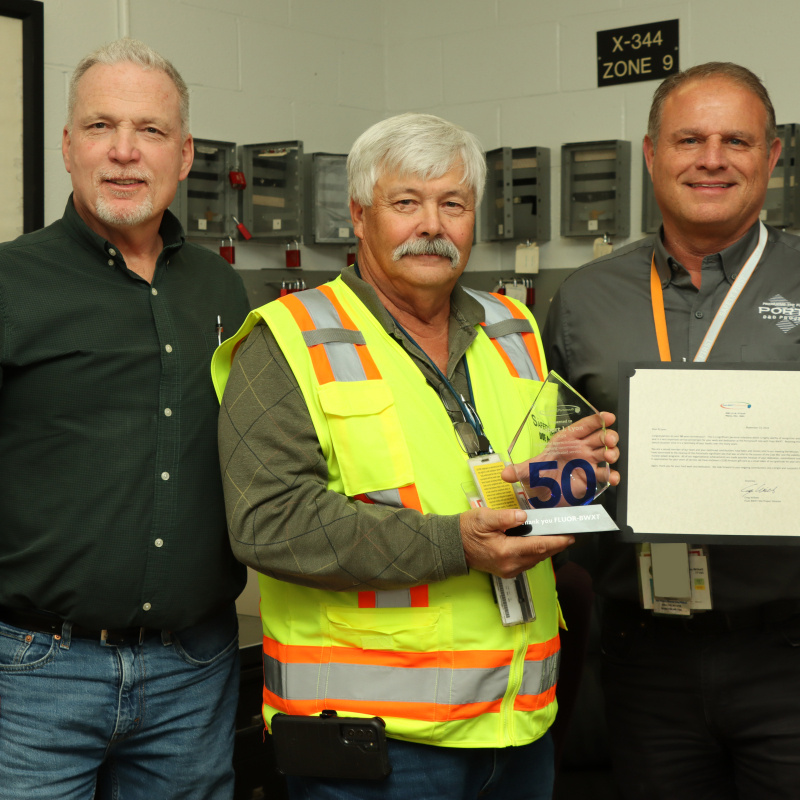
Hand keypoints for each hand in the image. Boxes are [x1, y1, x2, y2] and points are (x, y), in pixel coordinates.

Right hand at [460, 507, 573, 577]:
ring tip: (555, 537)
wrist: (452, 546)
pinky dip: (535, 554)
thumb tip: (523, 516)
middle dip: (555, 545)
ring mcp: (508, 570)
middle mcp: (510, 565)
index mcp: (506, 551)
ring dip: (546, 550)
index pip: (538, 546)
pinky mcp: (506, 571)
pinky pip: (527, 563)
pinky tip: (537, 544)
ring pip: (535, 561)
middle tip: (566, 534)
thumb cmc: (467, 529)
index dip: (557, 542)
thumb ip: (505, 517)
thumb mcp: (484, 517)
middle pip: (540, 555)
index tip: (570, 536)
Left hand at [503, 411, 619, 505]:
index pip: (584, 425)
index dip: (597, 420)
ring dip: (612, 452)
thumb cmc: (539, 475)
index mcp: (567, 440)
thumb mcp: (529, 471)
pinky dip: (612, 475)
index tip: (607, 417)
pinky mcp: (593, 477)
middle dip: (608, 436)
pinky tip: (612, 478)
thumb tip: (506, 473)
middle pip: (600, 436)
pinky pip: (605, 473)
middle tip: (609, 441)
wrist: (544, 494)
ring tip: (609, 457)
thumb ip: (520, 471)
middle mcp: (580, 448)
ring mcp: (588, 462)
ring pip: (606, 452)